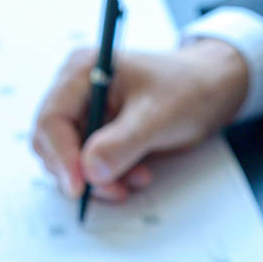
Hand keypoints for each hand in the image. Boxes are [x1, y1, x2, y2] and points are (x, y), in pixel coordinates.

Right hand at [31, 39, 247, 201]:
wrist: (210, 91)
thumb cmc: (187, 88)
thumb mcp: (158, 115)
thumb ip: (122, 143)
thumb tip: (90, 171)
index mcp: (82, 72)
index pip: (52, 120)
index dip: (62, 157)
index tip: (80, 186)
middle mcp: (76, 93)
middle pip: (53, 145)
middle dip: (80, 173)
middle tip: (113, 189)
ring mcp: (86, 116)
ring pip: (70, 162)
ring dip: (98, 180)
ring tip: (135, 179)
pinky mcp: (98, 137)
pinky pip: (89, 168)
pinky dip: (109, 180)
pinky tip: (136, 175)